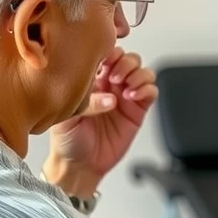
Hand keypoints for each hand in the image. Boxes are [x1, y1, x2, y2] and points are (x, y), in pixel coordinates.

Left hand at [45, 47, 158, 194]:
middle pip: (128, 58)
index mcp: (90, 79)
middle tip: (115, 77)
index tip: (106, 60)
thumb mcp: (67, 116)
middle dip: (125, 63)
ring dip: (138, 74)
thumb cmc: (67, 139)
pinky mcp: (137, 110)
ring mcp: (125, 96)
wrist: (79, 165)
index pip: (105, 54)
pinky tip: (134, 97)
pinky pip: (151, 92)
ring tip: (126, 88)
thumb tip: (109, 96)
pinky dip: (147, 89)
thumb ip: (88, 102)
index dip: (109, 52)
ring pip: (142, 71)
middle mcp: (109, 84)